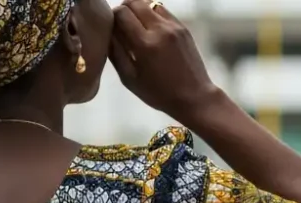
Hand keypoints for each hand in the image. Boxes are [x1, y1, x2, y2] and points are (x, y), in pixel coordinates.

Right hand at [110, 0, 218, 119]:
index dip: (112, 16)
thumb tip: (106, 33)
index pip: (121, 13)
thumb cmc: (158, 93)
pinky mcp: (183, 27)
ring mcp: (174, 26)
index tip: (111, 26)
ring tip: (136, 25)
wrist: (194, 97)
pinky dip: (153, 15)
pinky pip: (163, 11)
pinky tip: (152, 30)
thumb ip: (116, 53)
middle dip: (124, 9)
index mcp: (144, 44)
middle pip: (134, 2)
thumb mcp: (130, 79)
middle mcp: (159, 29)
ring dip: (139, 9)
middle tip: (121, 23)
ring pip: (149, 3)